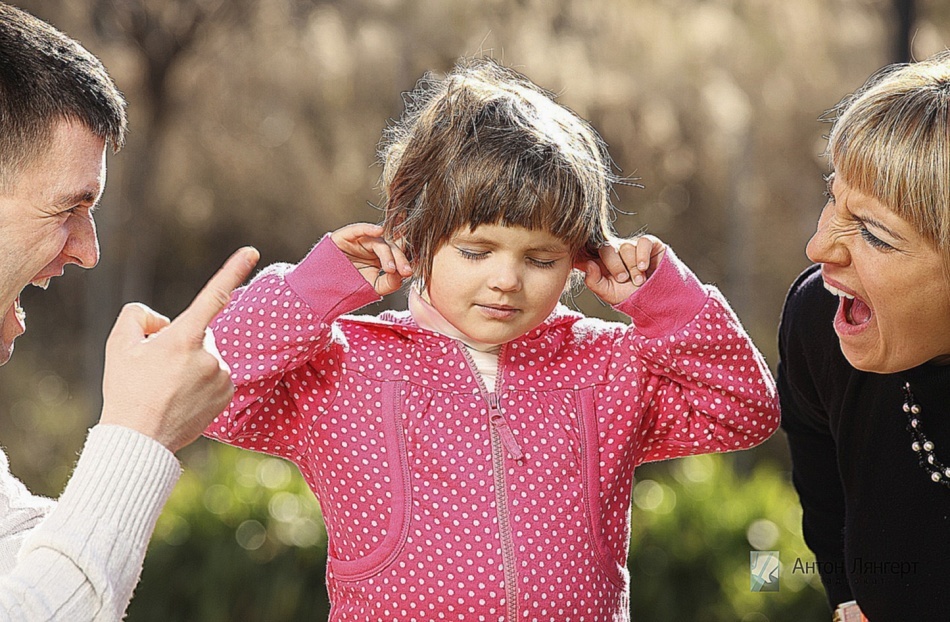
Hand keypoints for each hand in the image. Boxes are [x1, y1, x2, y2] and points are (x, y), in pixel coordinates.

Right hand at [98, 247, 259, 452]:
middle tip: (156, 369)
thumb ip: (138, 315)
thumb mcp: (118, 344)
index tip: (251, 251)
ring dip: (192, 362)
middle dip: (181, 341)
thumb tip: (164, 321)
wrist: (140, 440)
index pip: (213, 296)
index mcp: (185, 338)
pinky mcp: (228, 393)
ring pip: (208, 355)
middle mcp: (210, 354)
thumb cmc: (126, 390)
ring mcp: (222, 375)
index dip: (232, 270)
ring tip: (167, 387)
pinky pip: (216, 375)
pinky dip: (202, 380)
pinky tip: (182, 397)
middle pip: (199, 332)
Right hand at [330, 222, 411, 295]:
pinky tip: (379, 231)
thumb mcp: (373, 288)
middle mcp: (374, 247)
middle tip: (405, 271)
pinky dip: (369, 228)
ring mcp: (361, 240)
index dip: (405, 260)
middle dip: (400, 259)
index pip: (398, 254)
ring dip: (387, 254)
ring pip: (379, 242)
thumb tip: (403, 276)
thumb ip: (390, 283)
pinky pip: (360, 229)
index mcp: (382, 257)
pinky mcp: (347, 235)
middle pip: (392, 247)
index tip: (410, 272)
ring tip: (390, 268)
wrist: (323, 288)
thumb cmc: (349, 286)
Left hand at [575, 235, 666, 304]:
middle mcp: (615, 251)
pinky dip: (642, 255)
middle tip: (623, 280)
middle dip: (615, 266)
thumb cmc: (631, 296)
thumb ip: (594, 281)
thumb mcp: (609, 294)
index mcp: (601, 262)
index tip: (588, 266)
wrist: (657, 300)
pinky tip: (643, 268)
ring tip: (639, 281)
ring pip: (625, 247)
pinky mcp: (649, 243)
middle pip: (606, 248)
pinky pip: (643, 242)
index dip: (586, 256)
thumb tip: (588, 264)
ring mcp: (631, 246)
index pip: (589, 252)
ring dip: (632, 267)